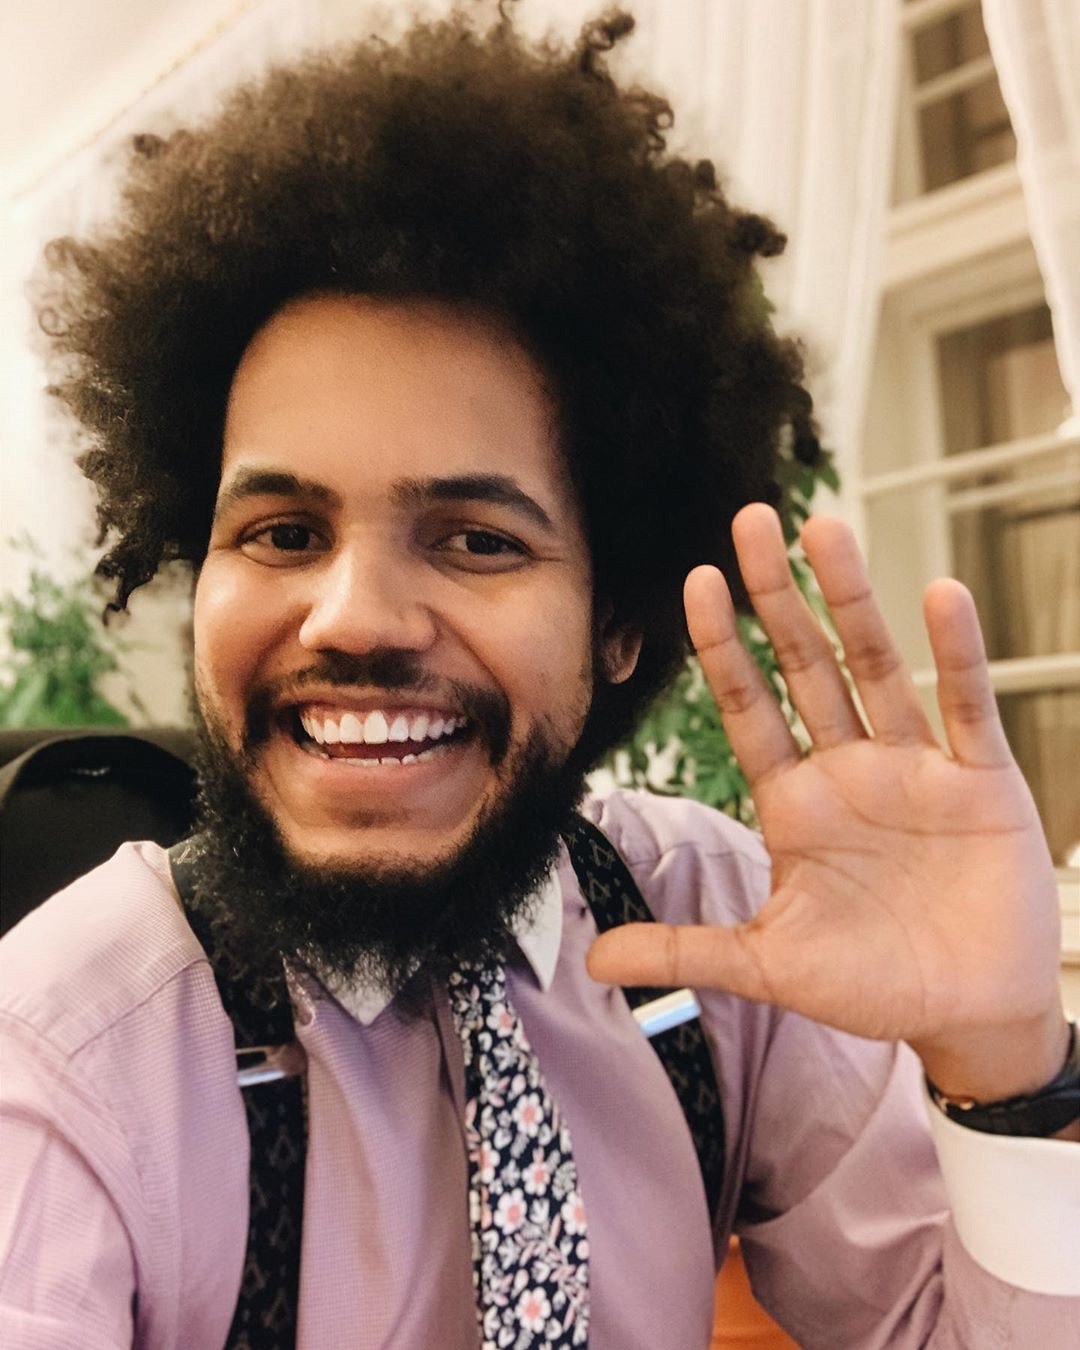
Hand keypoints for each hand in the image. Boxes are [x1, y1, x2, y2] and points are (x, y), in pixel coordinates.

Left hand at [588, 503, 1070, 1103]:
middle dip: (778, 596)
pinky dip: (957, 655)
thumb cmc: (871, 985)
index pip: (748, 707)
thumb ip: (688, 950)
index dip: (725, 646)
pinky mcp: (980, 780)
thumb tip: (592, 962)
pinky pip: (966, 707)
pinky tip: (940, 598)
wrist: (971, 1015)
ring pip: (877, 668)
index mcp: (793, 803)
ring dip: (853, 601)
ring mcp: (913, 768)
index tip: (697, 581)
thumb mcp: (770, 965)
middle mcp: (848, 769)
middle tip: (752, 520)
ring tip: (826, 531)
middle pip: (806, 664)